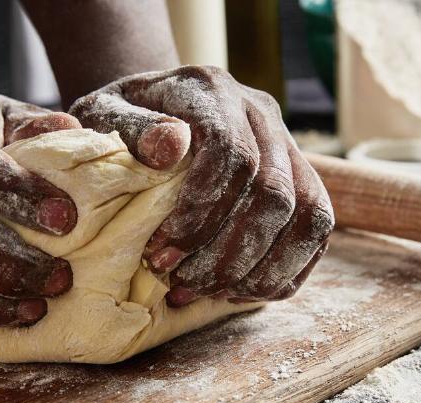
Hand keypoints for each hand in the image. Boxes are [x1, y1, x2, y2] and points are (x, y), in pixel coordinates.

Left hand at [69, 66, 333, 305]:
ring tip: (211, 293)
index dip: (202, 214)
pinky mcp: (301, 177)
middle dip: (228, 253)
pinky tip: (240, 292)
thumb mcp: (103, 117)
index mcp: (213, 90)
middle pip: (274, 192)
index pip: (233, 154)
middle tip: (181, 283)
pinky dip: (284, 272)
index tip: (162, 252)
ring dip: (259, 269)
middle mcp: (261, 112)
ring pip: (308, 215)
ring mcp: (288, 144)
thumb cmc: (122, 126)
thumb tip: (169, 147)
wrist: (153, 112)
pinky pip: (316, 232)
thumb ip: (130, 131)